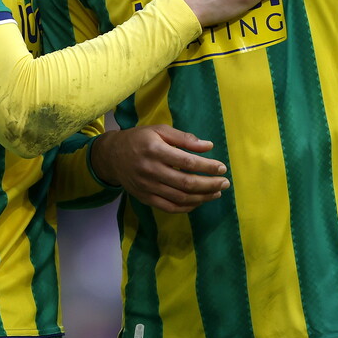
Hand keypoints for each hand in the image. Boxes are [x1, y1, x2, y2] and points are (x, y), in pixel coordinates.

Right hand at [91, 125, 228, 212]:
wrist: (112, 156)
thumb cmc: (139, 139)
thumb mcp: (159, 130)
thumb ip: (184, 138)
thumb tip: (208, 146)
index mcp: (155, 150)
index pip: (187, 162)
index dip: (207, 166)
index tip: (222, 168)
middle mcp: (151, 170)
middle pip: (186, 183)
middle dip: (209, 184)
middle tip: (225, 183)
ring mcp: (147, 186)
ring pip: (180, 198)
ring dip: (202, 197)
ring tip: (216, 193)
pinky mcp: (145, 198)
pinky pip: (169, 207)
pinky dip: (187, 207)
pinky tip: (199, 202)